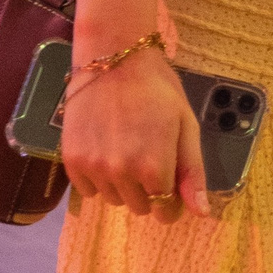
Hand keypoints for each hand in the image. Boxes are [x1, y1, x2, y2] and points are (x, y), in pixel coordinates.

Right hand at [59, 45, 210, 218]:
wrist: (113, 59)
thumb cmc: (157, 89)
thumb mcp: (185, 125)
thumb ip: (193, 172)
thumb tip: (200, 213)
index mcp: (154, 168)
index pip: (165, 211)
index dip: (171, 200)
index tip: (170, 183)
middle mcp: (121, 174)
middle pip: (139, 207)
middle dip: (148, 190)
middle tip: (148, 155)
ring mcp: (93, 168)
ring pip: (113, 199)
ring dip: (122, 184)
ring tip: (126, 148)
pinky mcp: (72, 161)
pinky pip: (88, 190)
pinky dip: (98, 178)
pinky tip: (106, 149)